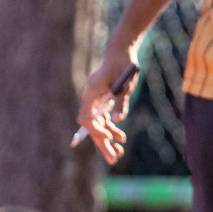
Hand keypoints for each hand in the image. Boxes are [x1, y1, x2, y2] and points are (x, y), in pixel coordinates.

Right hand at [77, 47, 138, 164]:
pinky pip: (103, 120)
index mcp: (91, 94)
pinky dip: (111, 128)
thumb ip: (121, 101)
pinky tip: (120, 137)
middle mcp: (90, 100)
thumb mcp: (126, 84)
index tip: (109, 139)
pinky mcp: (102, 101)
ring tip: (118, 153)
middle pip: (92, 127)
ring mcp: (95, 101)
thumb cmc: (124, 65)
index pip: (87, 119)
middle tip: (113, 159)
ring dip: (107, 139)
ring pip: (98, 125)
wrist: (122, 51)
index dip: (96, 131)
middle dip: (102, 143)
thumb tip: (118, 120)